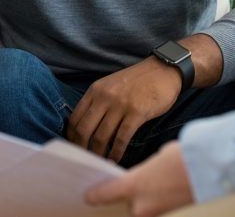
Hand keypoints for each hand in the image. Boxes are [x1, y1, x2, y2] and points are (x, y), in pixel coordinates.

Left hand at [67, 58, 181, 162]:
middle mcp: (104, 97)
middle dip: (81, 148)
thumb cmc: (137, 82)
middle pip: (84, 129)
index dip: (71, 137)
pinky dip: (116, 152)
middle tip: (84, 161)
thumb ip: (98, 102)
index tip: (74, 149)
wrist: (163, 70)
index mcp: (94, 91)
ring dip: (99, 154)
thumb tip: (85, 128)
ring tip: (100, 164)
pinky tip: (115, 159)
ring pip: (101, 136)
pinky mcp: (137, 113)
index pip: (75, 118)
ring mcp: (120, 105)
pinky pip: (121, 138)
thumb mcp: (110, 86)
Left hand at [84, 140, 194, 216]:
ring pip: (143, 212)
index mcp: (134, 185)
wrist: (214, 170)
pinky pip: (158, 212)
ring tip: (157, 188)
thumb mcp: (159, 158)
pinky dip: (159, 205)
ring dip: (146, 204)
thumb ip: (146, 171)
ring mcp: (158, 215)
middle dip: (130, 200)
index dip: (94, 195)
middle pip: (127, 207)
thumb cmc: (186, 158)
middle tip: (135, 189)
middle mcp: (142, 206)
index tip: (87, 197)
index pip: (104, 194)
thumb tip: (146, 178)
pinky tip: (166, 194)